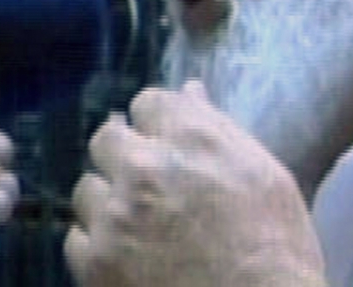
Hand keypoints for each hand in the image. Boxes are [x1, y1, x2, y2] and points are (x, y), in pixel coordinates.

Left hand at [65, 81, 325, 286]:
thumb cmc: (276, 254)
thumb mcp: (266, 178)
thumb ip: (218, 128)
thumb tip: (189, 91)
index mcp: (192, 138)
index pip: (148, 102)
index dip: (156, 125)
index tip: (165, 146)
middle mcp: (146, 168)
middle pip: (107, 138)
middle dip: (123, 157)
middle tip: (147, 187)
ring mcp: (115, 215)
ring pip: (87, 188)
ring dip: (108, 202)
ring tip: (140, 229)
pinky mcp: (95, 261)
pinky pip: (76, 237)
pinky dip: (97, 246)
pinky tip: (127, 258)